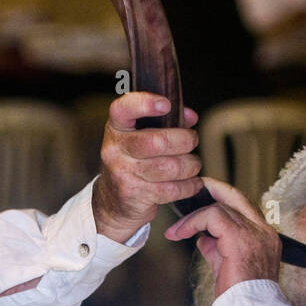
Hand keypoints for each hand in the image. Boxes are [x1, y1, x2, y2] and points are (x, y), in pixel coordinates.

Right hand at [93, 90, 201, 242]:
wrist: (113, 201)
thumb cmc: (133, 162)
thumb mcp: (140, 137)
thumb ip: (165, 122)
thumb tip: (190, 117)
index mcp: (116, 128)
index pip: (124, 109)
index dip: (145, 103)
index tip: (166, 104)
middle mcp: (115, 150)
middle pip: (158, 141)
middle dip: (185, 140)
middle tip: (192, 141)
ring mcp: (123, 174)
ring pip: (170, 167)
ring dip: (190, 165)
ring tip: (192, 164)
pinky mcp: (135, 195)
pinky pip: (172, 189)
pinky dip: (189, 186)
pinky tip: (192, 183)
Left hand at [164, 174, 281, 297]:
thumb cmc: (240, 297)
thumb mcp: (227, 266)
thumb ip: (217, 247)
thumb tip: (202, 237)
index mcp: (265, 237)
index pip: (244, 207)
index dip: (222, 199)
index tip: (202, 202)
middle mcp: (264, 232)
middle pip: (236, 197)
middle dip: (212, 189)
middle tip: (192, 191)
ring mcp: (255, 233)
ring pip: (220, 207)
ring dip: (192, 217)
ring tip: (176, 231)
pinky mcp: (239, 239)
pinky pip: (212, 216)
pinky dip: (193, 222)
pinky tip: (180, 233)